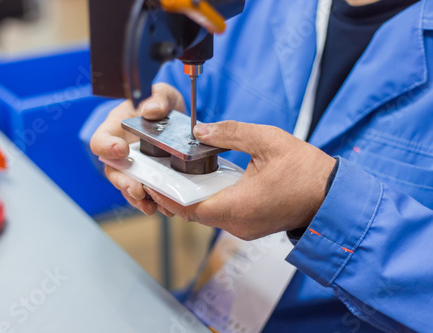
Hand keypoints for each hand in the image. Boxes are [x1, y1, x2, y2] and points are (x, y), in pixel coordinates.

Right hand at [90, 83, 185, 215]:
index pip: (100, 141)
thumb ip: (157, 98)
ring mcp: (134, 167)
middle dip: (124, 183)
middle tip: (137, 189)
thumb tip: (151, 110)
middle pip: (113, 172)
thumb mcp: (161, 93)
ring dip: (137, 199)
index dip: (107, 148)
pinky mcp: (148, 178)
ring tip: (150, 206)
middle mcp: (121, 152)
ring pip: (128, 187)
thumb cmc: (160, 103)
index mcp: (116, 128)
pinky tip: (163, 208)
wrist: (176, 118)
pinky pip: (146, 194)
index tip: (122, 151)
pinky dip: (153, 202)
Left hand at [144, 121, 336, 239]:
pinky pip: (220, 215)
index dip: (166, 196)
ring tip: (176, 176)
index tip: (151, 183)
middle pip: (193, 213)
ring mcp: (243, 229)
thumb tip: (201, 131)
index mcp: (238, 205)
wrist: (332, 195)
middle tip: (159, 175)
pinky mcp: (250, 226)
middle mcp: (237, 224)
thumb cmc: (306, 170)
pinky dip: (207, 201)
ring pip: (206, 215)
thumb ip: (230, 133)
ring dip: (191, 198)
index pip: (188, 208)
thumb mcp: (268, 140)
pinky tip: (204, 182)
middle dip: (174, 196)